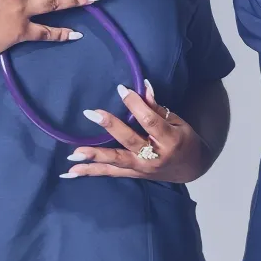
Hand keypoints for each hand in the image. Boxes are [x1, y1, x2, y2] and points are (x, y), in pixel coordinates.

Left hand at [61, 82, 211, 183]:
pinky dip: (90, 172)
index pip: (149, 121)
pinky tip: (70, 172)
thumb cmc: (184, 139)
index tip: (122, 89)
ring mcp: (142, 169)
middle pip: (130, 141)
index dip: (135, 105)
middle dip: (111, 127)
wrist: (191, 168)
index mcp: (170, 140)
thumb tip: (144, 86)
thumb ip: (157, 107)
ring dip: (94, 157)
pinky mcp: (132, 175)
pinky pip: (109, 173)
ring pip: (116, 162)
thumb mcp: (177, 121)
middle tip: (92, 114)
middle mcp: (155, 157)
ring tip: (74, 153)